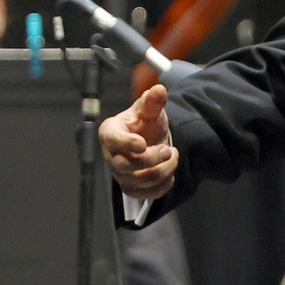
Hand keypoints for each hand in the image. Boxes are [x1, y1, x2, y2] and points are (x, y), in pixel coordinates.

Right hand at [99, 84, 177, 199]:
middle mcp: (112, 155)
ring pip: (138, 182)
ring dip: (162, 171)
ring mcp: (120, 174)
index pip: (112, 140)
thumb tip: (159, 90)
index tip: (143, 143)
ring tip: (173, 156)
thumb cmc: (145, 123)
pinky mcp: (132, 187)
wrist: (152, 138)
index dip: (126, 143)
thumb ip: (153, 101)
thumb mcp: (150, 109)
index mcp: (111, 132)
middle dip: (151, 160)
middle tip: (169, 149)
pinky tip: (170, 173)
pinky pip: (146, 195)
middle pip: (125, 166)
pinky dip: (162, 186)